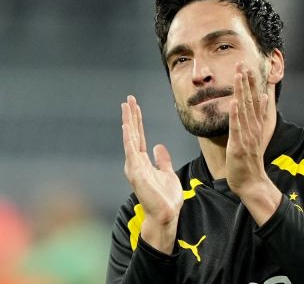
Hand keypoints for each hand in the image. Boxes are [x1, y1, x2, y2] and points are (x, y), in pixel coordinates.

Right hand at [121, 95, 182, 252]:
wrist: (166, 214)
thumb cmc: (166, 197)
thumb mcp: (167, 173)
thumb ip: (162, 160)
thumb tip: (158, 146)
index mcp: (143, 162)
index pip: (139, 136)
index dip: (137, 121)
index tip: (135, 106)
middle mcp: (136, 162)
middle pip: (132, 134)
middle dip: (131, 116)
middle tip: (128, 99)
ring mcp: (134, 167)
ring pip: (130, 139)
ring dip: (128, 122)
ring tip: (126, 106)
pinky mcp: (136, 173)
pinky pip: (131, 152)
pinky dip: (128, 139)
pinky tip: (126, 126)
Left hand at [226, 64, 267, 192]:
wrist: (252, 182)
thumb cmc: (250, 160)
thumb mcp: (256, 134)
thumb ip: (260, 115)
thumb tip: (264, 97)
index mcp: (256, 124)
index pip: (255, 99)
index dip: (251, 82)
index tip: (248, 66)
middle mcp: (253, 127)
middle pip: (250, 100)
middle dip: (246, 81)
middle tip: (242, 63)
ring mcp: (247, 136)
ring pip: (244, 110)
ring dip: (241, 92)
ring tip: (239, 76)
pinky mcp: (239, 145)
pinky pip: (237, 128)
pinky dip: (236, 115)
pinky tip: (234, 102)